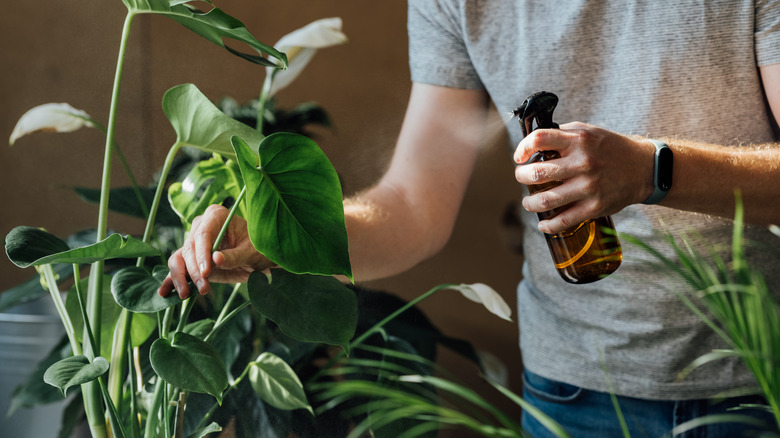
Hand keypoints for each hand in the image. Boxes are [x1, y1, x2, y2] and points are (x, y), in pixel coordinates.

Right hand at [158, 204, 273, 298]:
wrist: (259, 259)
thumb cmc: (259, 249)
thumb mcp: (252, 253)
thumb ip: (234, 256)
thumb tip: (215, 259)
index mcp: (216, 216)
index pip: (203, 235)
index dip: (201, 254)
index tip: (206, 273)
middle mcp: (201, 227)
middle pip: (189, 249)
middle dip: (194, 271)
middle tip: (204, 289)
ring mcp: (194, 244)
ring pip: (179, 259)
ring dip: (180, 278)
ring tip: (186, 295)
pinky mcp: (192, 260)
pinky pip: (177, 269)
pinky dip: (170, 281)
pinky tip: (164, 293)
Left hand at [513, 122, 655, 233]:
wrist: (644, 168)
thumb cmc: (610, 148)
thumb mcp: (588, 132)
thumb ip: (562, 134)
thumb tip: (533, 143)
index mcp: (579, 140)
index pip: (539, 139)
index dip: (523, 148)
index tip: (519, 157)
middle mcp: (583, 162)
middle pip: (537, 173)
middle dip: (521, 177)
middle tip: (522, 178)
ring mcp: (588, 186)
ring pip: (545, 200)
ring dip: (530, 203)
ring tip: (529, 202)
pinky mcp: (594, 207)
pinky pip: (564, 220)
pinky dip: (548, 225)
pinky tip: (544, 224)